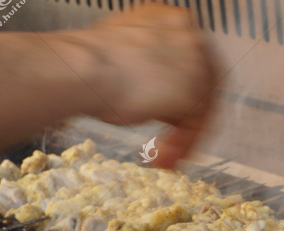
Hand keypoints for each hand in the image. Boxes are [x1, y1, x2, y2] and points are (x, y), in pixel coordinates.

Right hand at [59, 4, 217, 167]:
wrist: (81, 68)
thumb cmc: (87, 63)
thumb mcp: (125, 56)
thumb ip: (146, 65)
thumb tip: (148, 83)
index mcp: (170, 20)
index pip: (190, 62)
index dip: (179, 93)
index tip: (166, 114)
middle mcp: (188, 35)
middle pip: (202, 86)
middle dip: (186, 120)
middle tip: (170, 144)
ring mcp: (194, 63)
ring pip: (201, 107)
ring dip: (184, 137)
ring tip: (163, 156)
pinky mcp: (193, 92)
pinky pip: (195, 125)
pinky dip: (182, 144)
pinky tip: (164, 157)